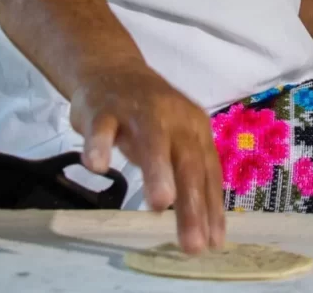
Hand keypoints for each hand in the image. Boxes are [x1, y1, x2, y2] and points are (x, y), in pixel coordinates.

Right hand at [69, 64, 224, 254]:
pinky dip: (99, 145)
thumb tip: (205, 228)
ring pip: (151, 140)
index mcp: (194, 130)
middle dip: (191, 204)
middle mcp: (173, 118)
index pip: (208, 172)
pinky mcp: (104, 108)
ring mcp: (138, 110)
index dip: (211, 207)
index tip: (214, 243)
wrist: (112, 69)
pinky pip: (102, 127)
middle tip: (193, 242)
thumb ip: (187, 178)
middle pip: (186, 162)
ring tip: (160, 204)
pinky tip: (98, 166)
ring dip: (157, 170)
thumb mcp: (174, 143)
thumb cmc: (149, 117)